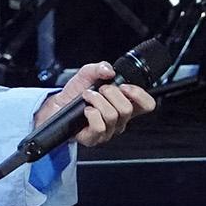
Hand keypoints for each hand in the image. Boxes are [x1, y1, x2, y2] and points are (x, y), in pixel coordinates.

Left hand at [37, 61, 156, 147]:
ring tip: (88, 97)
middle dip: (110, 93)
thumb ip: (100, 67)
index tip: (124, 86)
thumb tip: (109, 70)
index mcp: (125, 105)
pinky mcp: (94, 139)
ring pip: (112, 116)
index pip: (147, 105)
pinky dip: (90, 113)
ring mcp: (108, 131)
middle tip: (100, 90)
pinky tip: (85, 110)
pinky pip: (99, 126)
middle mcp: (119, 121)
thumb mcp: (88, 73)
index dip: (139, 94)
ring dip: (96, 101)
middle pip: (127, 109)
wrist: (58, 105)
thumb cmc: (76, 92)